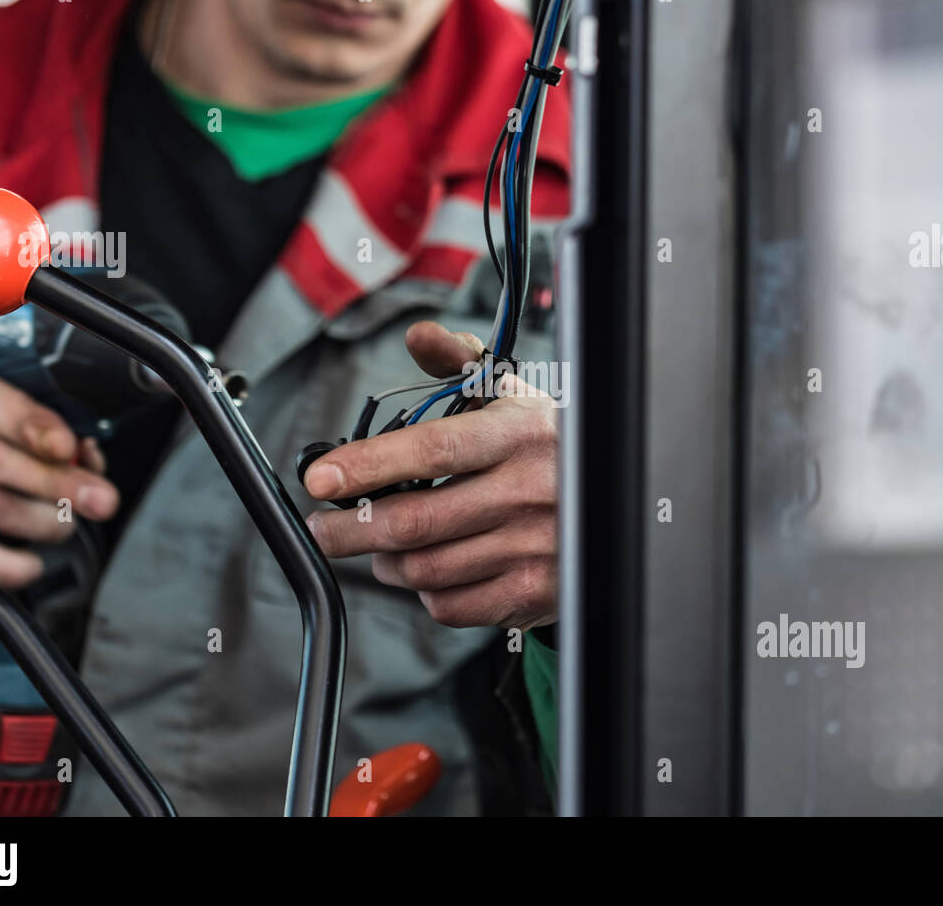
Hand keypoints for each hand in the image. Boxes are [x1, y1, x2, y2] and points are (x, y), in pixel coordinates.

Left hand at [303, 322, 557, 630]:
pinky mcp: (534, 593)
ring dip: (385, 563)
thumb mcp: (516, 396)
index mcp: (519, 435)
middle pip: (414, 521)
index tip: (321, 477)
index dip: (368, 465)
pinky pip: (453, 605)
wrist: (622, 502)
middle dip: (350, 529)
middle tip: (324, 528)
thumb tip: (418, 337)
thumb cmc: (552, 445)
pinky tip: (426, 572)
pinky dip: (425, 592)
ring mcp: (533, 547)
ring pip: (426, 569)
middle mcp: (528, 491)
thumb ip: (461, 362)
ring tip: (377, 548)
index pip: (431, 450)